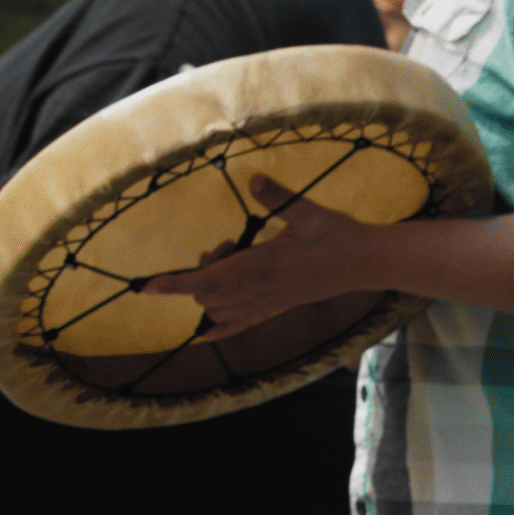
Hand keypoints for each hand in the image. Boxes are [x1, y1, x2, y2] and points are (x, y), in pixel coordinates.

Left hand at [143, 174, 384, 340]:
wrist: (367, 264)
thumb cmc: (339, 236)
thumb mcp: (310, 211)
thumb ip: (280, 198)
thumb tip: (254, 180)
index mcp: (262, 266)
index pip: (207, 280)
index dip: (174, 283)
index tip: (146, 287)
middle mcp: (260, 290)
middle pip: (208, 295)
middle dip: (200, 272)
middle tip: (226, 243)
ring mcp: (269, 303)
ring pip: (220, 310)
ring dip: (210, 291)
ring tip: (230, 260)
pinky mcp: (279, 307)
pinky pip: (242, 325)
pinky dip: (220, 328)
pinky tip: (207, 334)